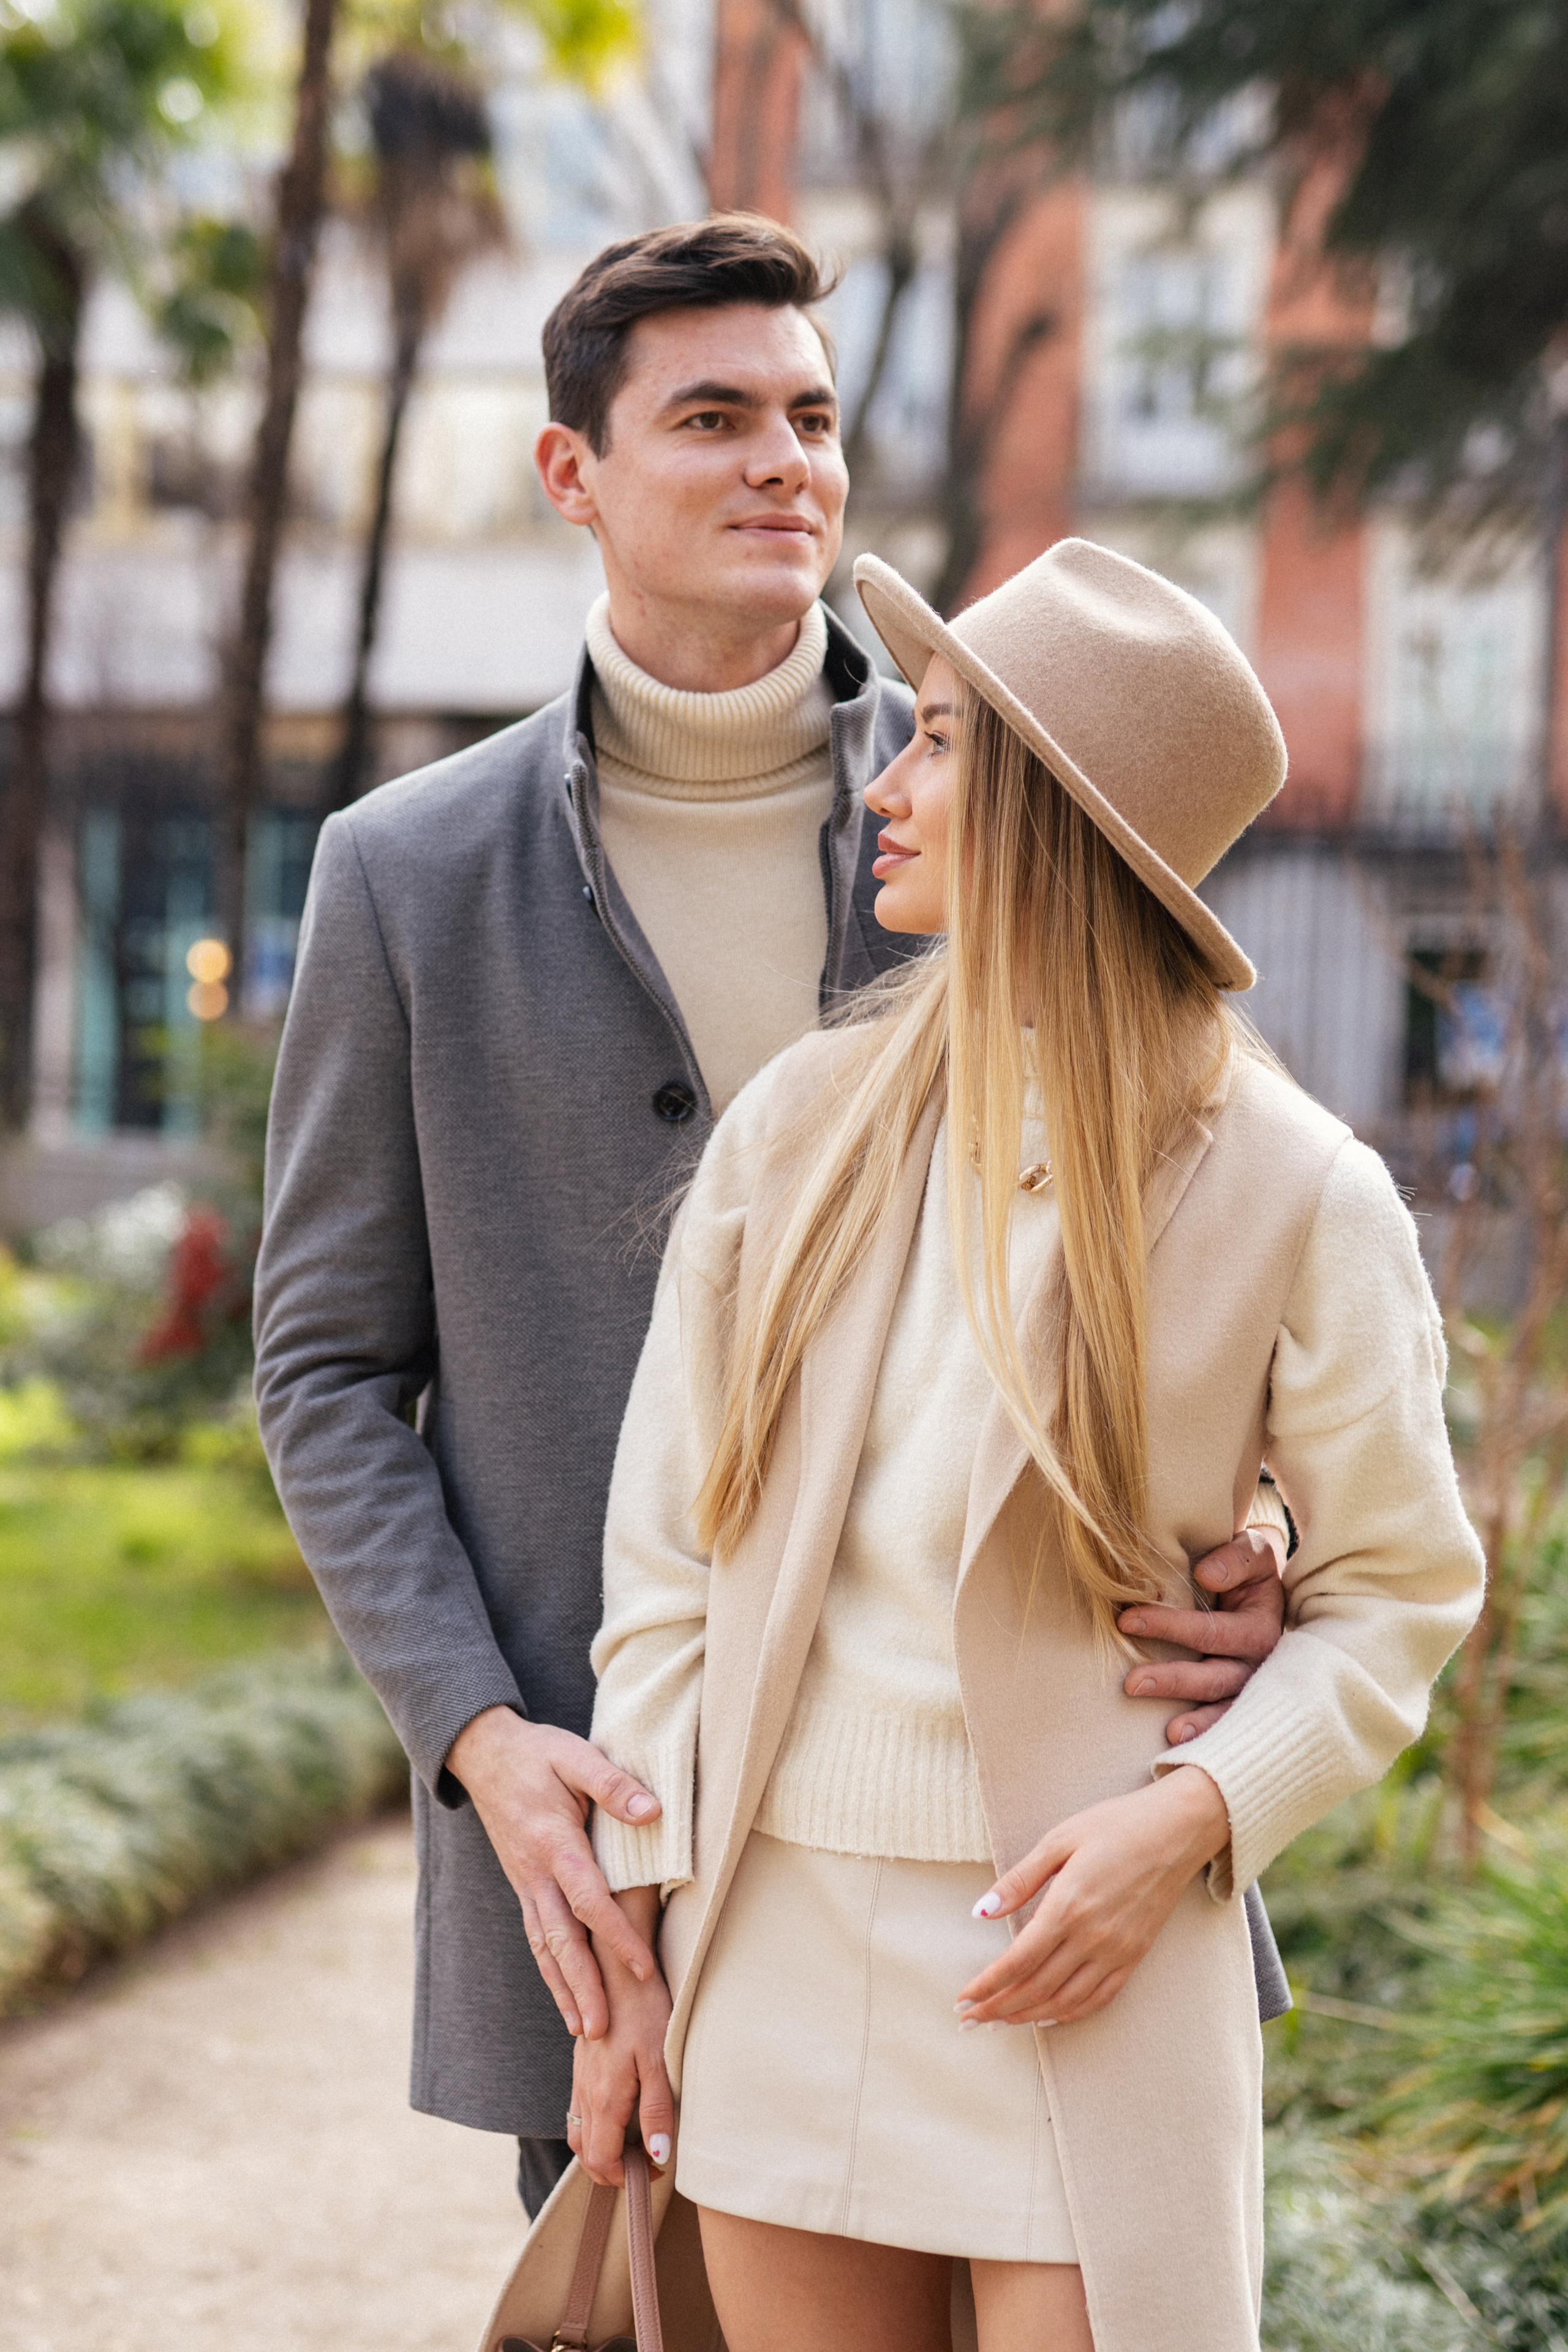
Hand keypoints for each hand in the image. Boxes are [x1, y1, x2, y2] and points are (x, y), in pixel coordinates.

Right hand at [444, 1706, 661, 2039]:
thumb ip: (613, 1785)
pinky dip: (549, 1970)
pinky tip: (564, 1995)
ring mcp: (525, 1882)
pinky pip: (536, 1935)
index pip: (589, 1900)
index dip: (616, 1937)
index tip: (641, 1970)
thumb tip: (653, 1813)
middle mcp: (535, 1872)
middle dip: (583, 1986)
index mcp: (554, 1842)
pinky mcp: (523, 1885)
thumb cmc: (537, 1752)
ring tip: (584, 2031)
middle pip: (561, 1940)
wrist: (484, 1753)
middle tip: (603, 2032)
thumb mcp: (576, 1756)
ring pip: (544, 1946)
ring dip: (564, 1989)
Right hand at [571, 1886, 673, 2188]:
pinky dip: (595, 2126)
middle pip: (585, 2152)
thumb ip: (657, 2111)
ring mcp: (580, 2076)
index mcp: (604, 2098)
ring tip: (633, 2146)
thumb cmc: (644, 2010)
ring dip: (600, 2149)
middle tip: (644, 2166)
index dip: (624, 2178)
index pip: (601, 2160)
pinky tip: (619, 2113)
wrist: (616, 1965)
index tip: (653, 2173)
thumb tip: (656, 2156)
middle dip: (610, 2170)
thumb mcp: (660, 2061)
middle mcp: (585, 2092)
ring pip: (579, 2131)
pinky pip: (579, 2108)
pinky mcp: (582, 2063)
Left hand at [956, 1766, 1229, 2027]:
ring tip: (1000, 2022)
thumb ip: (1019, 1880)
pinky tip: (1049, 2016)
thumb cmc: (1115, 1826)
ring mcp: (1116, 1950)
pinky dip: (1070, 2013)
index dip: (987, 1985)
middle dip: (998, 2008)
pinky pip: (1099, 1997)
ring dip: (1028, 2016)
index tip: (963, 1998)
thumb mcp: (1059, 1839)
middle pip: (1036, 1988)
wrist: (1176, 1830)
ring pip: (1065, 2001)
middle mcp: (1092, 1937)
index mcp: (1067, 1906)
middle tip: (970, 2020)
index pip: (1017, 1961)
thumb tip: (979, 1911)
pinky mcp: (1135, 1955)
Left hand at [1119, 1526, 1285, 1745]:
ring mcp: (1252, 1688)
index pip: (1212, 1630)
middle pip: (1217, 1676)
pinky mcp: (1242, 1704)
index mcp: (1260, 1626)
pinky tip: (1183, 1747)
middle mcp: (1259, 1663)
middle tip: (1131, 1682)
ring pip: (1225, 1707)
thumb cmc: (1246, 1570)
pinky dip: (1209, 1736)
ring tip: (1169, 1731)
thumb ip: (1236, 1557)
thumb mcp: (1252, 1552)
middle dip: (1174, 1680)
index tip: (1126, 1620)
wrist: (1260, 1590)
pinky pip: (1228, 1726)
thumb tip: (1206, 1574)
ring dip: (1196, 1720)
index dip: (1170, 1626)